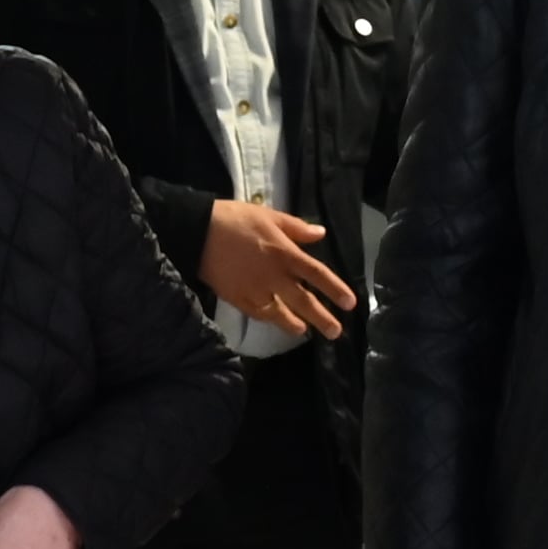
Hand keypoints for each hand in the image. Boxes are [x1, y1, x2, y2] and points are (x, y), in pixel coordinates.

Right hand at [199, 199, 356, 339]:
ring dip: (296, 324)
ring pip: (281, 313)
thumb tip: (320, 234)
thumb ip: (296, 228)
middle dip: (322, 317)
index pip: (316, 274)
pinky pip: (259, 314)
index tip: (350, 304)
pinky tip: (278, 322)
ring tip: (305, 332)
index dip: (335, 289)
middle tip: (336, 332)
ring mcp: (256, 290)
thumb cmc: (235, 219)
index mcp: (285, 253)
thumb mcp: (269, 215)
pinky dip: (271, 320)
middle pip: (303, 300)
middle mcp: (274, 276)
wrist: (197, 232)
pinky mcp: (238, 299)